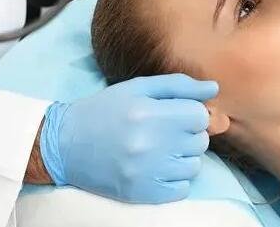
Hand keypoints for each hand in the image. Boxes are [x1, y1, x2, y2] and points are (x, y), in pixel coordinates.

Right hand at [39, 74, 217, 203]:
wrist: (65, 144)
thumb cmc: (105, 110)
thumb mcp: (139, 87)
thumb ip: (180, 86)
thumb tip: (214, 88)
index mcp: (148, 113)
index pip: (200, 116)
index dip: (192, 113)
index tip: (177, 115)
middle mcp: (149, 144)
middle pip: (200, 141)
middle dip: (189, 134)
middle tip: (166, 131)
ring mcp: (146, 172)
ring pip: (194, 165)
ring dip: (184, 157)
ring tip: (162, 149)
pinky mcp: (142, 193)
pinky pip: (183, 189)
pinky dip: (176, 179)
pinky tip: (159, 167)